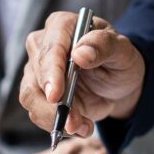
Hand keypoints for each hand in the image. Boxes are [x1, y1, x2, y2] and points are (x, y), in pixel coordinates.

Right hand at [19, 11, 145, 137]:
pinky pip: (38, 113)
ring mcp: (37, 71)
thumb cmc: (119, 60)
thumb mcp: (123, 51)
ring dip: (54, 118)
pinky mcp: (38, 94)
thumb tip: (80, 53)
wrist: (118, 83)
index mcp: (62, 26)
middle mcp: (43, 45)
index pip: (50, 48)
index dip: (51, 72)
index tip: (55, 96)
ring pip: (30, 97)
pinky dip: (57, 125)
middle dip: (53, 105)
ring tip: (82, 127)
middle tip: (75, 123)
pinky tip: (80, 126)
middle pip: (35, 76)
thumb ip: (104, 46)